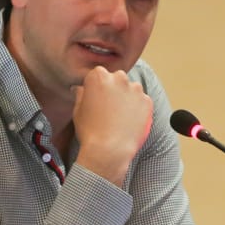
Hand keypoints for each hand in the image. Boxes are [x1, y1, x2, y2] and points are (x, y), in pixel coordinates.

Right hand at [73, 66, 152, 185]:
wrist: (109, 150)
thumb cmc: (90, 131)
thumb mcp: (78, 110)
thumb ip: (80, 95)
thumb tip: (80, 89)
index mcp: (99, 76)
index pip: (98, 74)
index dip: (96, 86)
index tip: (95, 98)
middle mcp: (119, 78)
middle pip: (116, 78)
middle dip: (113, 88)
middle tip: (108, 107)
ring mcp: (135, 89)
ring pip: (131, 88)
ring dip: (126, 97)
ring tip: (119, 116)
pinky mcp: (146, 101)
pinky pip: (141, 101)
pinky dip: (137, 108)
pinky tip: (129, 121)